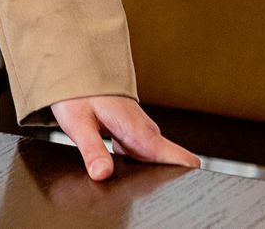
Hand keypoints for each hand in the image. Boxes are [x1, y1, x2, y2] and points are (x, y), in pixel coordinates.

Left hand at [48, 94, 200, 180]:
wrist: (76, 70)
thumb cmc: (79, 92)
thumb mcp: (79, 123)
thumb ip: (93, 150)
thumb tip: (103, 175)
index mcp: (141, 134)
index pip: (183, 160)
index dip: (187, 179)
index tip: (182, 194)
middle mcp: (147, 136)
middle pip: (170, 169)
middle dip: (162, 185)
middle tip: (141, 193)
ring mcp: (141, 137)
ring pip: (153, 164)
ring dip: (145, 177)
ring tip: (126, 185)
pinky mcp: (132, 138)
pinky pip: (140, 158)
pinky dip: (132, 169)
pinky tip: (114, 172)